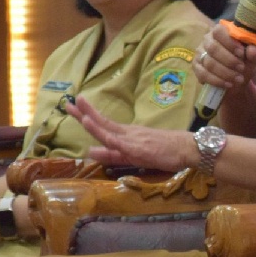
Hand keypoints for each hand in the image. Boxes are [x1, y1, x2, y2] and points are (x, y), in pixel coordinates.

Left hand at [66, 96, 197, 170]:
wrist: (188, 149)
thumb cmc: (167, 151)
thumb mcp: (135, 155)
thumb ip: (113, 154)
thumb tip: (91, 150)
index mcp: (127, 134)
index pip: (103, 124)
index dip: (87, 116)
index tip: (73, 106)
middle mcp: (128, 133)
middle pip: (102, 123)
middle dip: (84, 113)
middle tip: (67, 102)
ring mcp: (133, 139)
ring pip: (109, 130)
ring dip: (93, 121)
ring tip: (78, 110)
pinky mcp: (139, 148)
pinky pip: (121, 143)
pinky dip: (108, 136)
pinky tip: (100, 132)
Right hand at [193, 22, 255, 93]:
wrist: (237, 79)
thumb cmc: (245, 62)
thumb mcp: (254, 57)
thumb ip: (255, 52)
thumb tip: (251, 50)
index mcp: (221, 31)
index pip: (219, 31)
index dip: (230, 42)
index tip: (242, 53)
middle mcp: (207, 39)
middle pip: (213, 48)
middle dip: (229, 60)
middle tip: (241, 69)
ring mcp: (200, 53)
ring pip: (209, 63)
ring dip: (225, 73)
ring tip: (238, 79)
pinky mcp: (196, 66)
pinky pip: (203, 74)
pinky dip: (217, 81)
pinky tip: (228, 84)